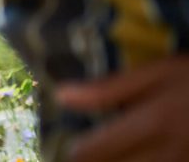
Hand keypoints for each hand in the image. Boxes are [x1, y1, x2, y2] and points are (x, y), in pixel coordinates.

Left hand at [56, 54, 188, 161]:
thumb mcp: (159, 73)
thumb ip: (109, 89)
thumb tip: (60, 96)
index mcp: (151, 125)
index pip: (91, 153)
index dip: (72, 153)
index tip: (64, 145)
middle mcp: (166, 155)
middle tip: (86, 150)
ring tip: (109, 152)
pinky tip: (136, 154)